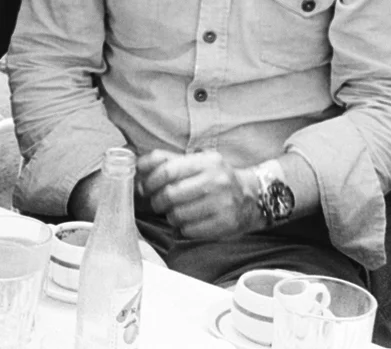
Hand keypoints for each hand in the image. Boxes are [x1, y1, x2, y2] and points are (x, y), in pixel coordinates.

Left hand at [137, 149, 262, 239]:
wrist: (252, 196)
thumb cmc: (215, 178)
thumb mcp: (197, 162)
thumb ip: (168, 161)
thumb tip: (137, 164)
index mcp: (206, 162)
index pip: (167, 170)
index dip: (150, 182)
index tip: (145, 189)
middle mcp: (216, 181)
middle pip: (170, 194)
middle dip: (157, 202)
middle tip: (157, 204)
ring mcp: (222, 203)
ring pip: (178, 215)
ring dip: (170, 216)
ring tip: (175, 212)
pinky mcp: (226, 223)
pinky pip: (190, 230)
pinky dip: (183, 228)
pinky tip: (189, 222)